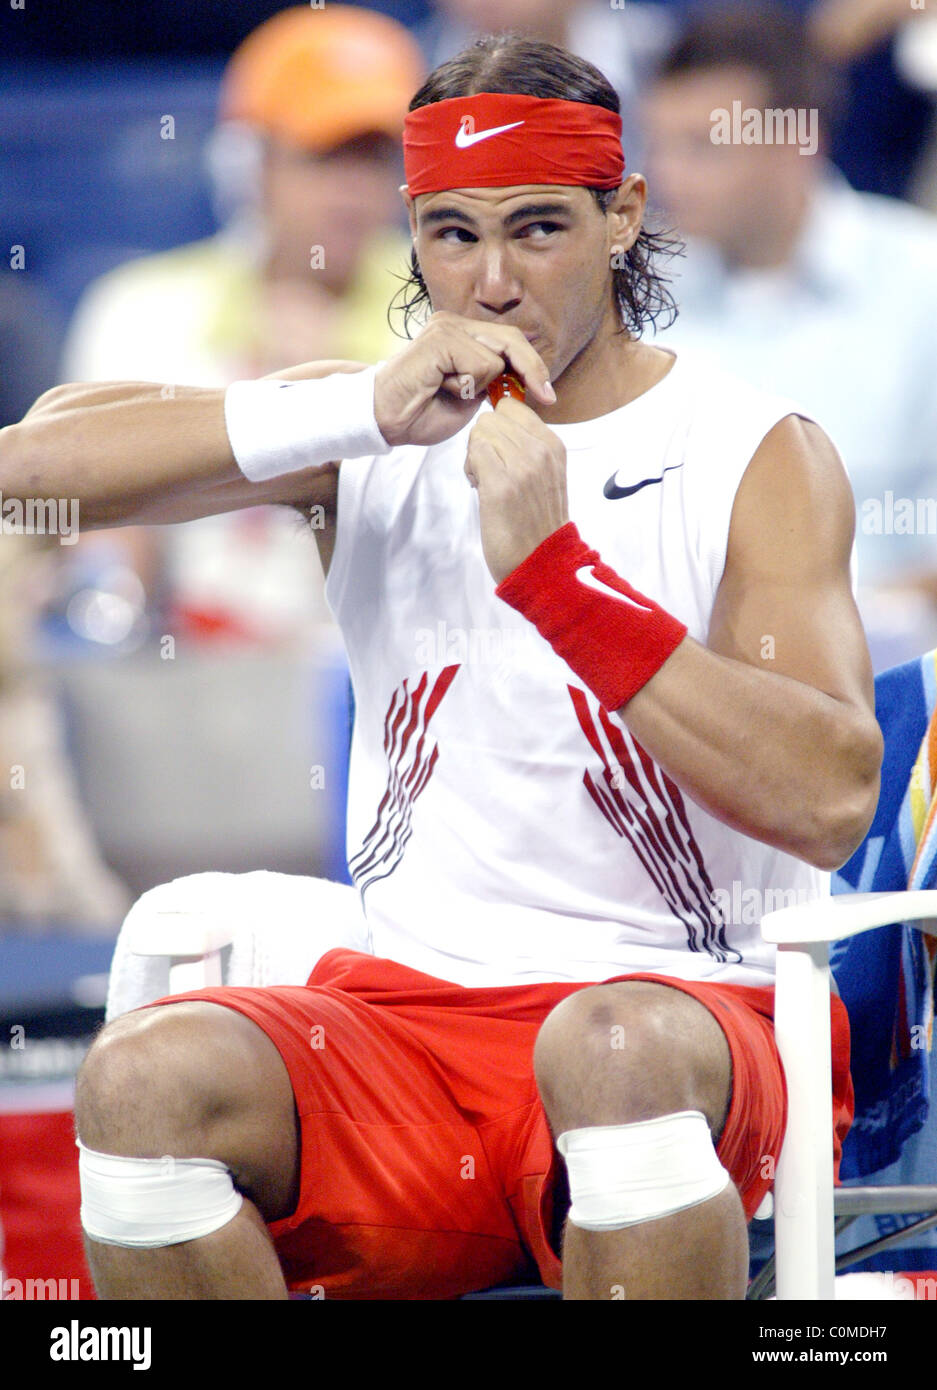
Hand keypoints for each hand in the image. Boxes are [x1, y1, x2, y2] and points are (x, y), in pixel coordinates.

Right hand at [373, 311, 554, 447]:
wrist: (384, 419)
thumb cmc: (422, 412)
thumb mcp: (470, 397)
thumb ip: (493, 381)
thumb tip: (524, 378)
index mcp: (462, 335)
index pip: (511, 341)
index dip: (532, 367)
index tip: (547, 394)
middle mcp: (454, 323)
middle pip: (512, 339)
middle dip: (532, 370)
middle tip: (546, 397)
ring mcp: (446, 326)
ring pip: (495, 356)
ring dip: (480, 385)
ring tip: (450, 391)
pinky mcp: (440, 338)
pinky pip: (479, 364)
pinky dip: (466, 385)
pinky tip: (441, 387)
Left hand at [464, 395, 568, 584]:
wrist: (541, 563)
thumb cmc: (535, 522)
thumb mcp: (544, 474)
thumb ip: (527, 446)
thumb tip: (497, 422)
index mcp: (553, 445)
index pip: (512, 406)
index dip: (497, 425)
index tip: (500, 451)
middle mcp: (541, 450)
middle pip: (492, 418)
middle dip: (483, 441)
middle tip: (491, 471)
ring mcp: (523, 466)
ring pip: (480, 433)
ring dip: (475, 455)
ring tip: (487, 481)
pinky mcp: (502, 484)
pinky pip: (475, 453)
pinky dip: (471, 469)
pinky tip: (481, 489)